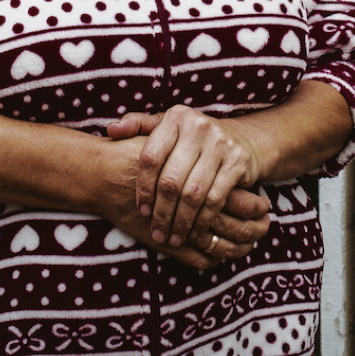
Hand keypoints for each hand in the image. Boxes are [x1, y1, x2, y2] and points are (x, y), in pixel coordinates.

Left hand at [95, 133, 268, 268]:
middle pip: (171, 180)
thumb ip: (138, 126)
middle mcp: (199, 127)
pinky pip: (215, 199)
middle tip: (157, 232)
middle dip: (162, 212)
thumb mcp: (167, 127)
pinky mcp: (238, 162)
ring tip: (173, 238)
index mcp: (176, 117)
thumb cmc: (194, 139)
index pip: (151, 158)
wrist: (243, 140)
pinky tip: (194, 231)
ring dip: (180, 221)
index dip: (143, 188)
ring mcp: (221, 144)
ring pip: (192, 193)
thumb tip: (111, 130)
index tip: (141, 210)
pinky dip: (202, 220)